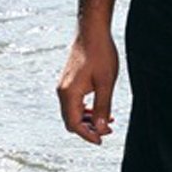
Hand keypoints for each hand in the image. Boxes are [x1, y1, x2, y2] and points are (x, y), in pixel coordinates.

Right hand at [57, 26, 117, 144]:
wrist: (92, 31)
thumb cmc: (101, 54)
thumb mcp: (105, 83)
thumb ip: (103, 107)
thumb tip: (102, 129)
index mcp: (69, 94)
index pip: (74, 124)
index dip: (88, 135)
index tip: (102, 140)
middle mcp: (62, 92)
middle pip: (71, 121)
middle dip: (89, 129)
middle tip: (108, 132)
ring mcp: (64, 86)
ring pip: (73, 112)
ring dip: (89, 120)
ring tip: (109, 122)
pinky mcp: (69, 81)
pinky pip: (75, 103)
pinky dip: (87, 110)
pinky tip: (102, 109)